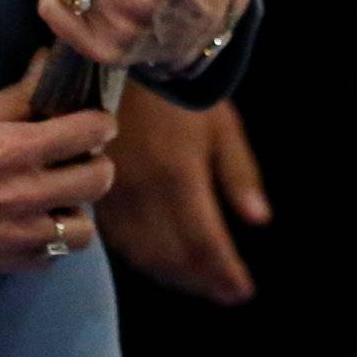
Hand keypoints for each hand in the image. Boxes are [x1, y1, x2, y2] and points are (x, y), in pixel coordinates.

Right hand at [0, 58, 115, 273]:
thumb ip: (19, 95)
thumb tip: (51, 62)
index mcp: (18, 150)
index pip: (93, 131)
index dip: (99, 123)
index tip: (92, 123)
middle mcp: (25, 195)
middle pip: (99, 180)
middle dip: (95, 163)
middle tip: (77, 159)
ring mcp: (16, 236)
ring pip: (83, 230)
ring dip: (75, 210)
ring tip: (57, 198)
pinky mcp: (0, 264)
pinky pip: (50, 260)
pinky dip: (47, 243)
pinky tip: (31, 225)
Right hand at [97, 85, 269, 306]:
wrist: (122, 61)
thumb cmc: (181, 89)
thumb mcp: (221, 123)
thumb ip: (238, 174)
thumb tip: (259, 221)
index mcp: (180, 177)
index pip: (204, 244)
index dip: (224, 273)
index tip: (242, 293)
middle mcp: (144, 196)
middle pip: (173, 257)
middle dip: (201, 281)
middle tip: (225, 294)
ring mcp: (114, 197)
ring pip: (143, 255)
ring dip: (173, 276)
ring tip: (199, 285)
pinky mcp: (97, 192)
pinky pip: (118, 242)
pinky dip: (143, 260)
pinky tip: (159, 264)